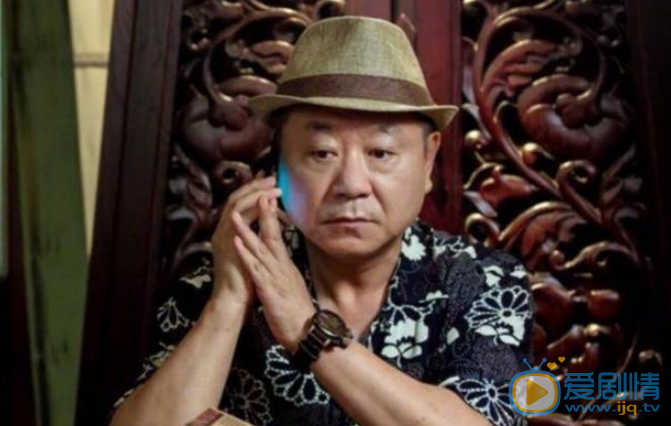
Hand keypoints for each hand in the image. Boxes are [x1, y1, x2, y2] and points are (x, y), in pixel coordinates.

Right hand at [211, 173, 281, 311]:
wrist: (232, 302)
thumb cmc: (245, 282)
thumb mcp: (252, 255)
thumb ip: (257, 239)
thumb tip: (269, 226)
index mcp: (229, 232)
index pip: (239, 203)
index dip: (254, 190)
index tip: (269, 181)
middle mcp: (223, 231)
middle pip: (236, 198)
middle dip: (255, 186)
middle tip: (273, 177)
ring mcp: (223, 236)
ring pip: (236, 204)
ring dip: (256, 193)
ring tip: (274, 187)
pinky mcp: (226, 243)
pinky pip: (237, 219)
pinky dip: (252, 208)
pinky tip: (266, 202)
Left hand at [232, 195, 315, 352]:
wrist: (307, 333)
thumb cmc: (298, 312)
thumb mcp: (292, 286)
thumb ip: (285, 272)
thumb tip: (280, 262)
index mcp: (286, 266)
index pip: (278, 236)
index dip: (272, 217)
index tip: (266, 197)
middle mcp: (281, 267)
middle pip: (272, 236)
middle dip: (264, 214)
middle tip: (260, 191)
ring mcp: (275, 277)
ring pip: (260, 249)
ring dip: (249, 230)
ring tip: (238, 213)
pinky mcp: (269, 290)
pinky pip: (255, 269)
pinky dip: (246, 254)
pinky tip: (237, 243)